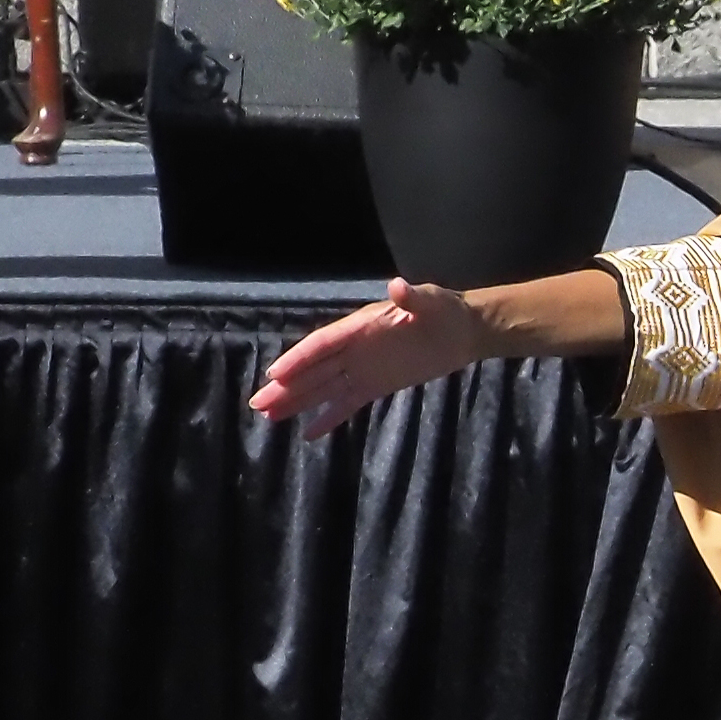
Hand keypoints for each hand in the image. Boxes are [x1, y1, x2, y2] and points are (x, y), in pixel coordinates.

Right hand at [250, 280, 491, 438]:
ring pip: (323, 387)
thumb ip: (413, 298)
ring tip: (269, 416)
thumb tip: (397, 286)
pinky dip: (328, 417)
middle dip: (286, 386)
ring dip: (297, 401)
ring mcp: (362, 368)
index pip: (323, 344)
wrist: (463, 331)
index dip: (300, 359)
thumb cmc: (445, 311)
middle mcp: (354, 349)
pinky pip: (346, 403)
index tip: (275, 373)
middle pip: (314, 369)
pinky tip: (307, 433)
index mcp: (361, 327)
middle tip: (257, 404)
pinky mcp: (375, 385)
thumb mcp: (432, 302)